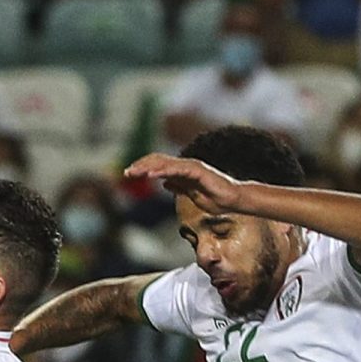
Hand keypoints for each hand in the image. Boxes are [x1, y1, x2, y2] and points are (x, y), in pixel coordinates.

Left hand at [124, 153, 246, 215]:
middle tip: (126, 173)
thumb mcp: (191, 194)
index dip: (144, 167)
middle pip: (158, 161)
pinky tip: (151, 175)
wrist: (234, 200)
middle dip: (141, 165)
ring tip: (134, 172)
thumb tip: (165, 183)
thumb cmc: (216, 198)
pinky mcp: (198, 171)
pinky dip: (163, 170)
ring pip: (165, 163)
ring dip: (147, 167)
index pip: (159, 165)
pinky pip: (177, 169)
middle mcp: (186, 165)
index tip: (130, 174)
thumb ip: (179, 186)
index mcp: (183, 171)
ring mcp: (192, 166)